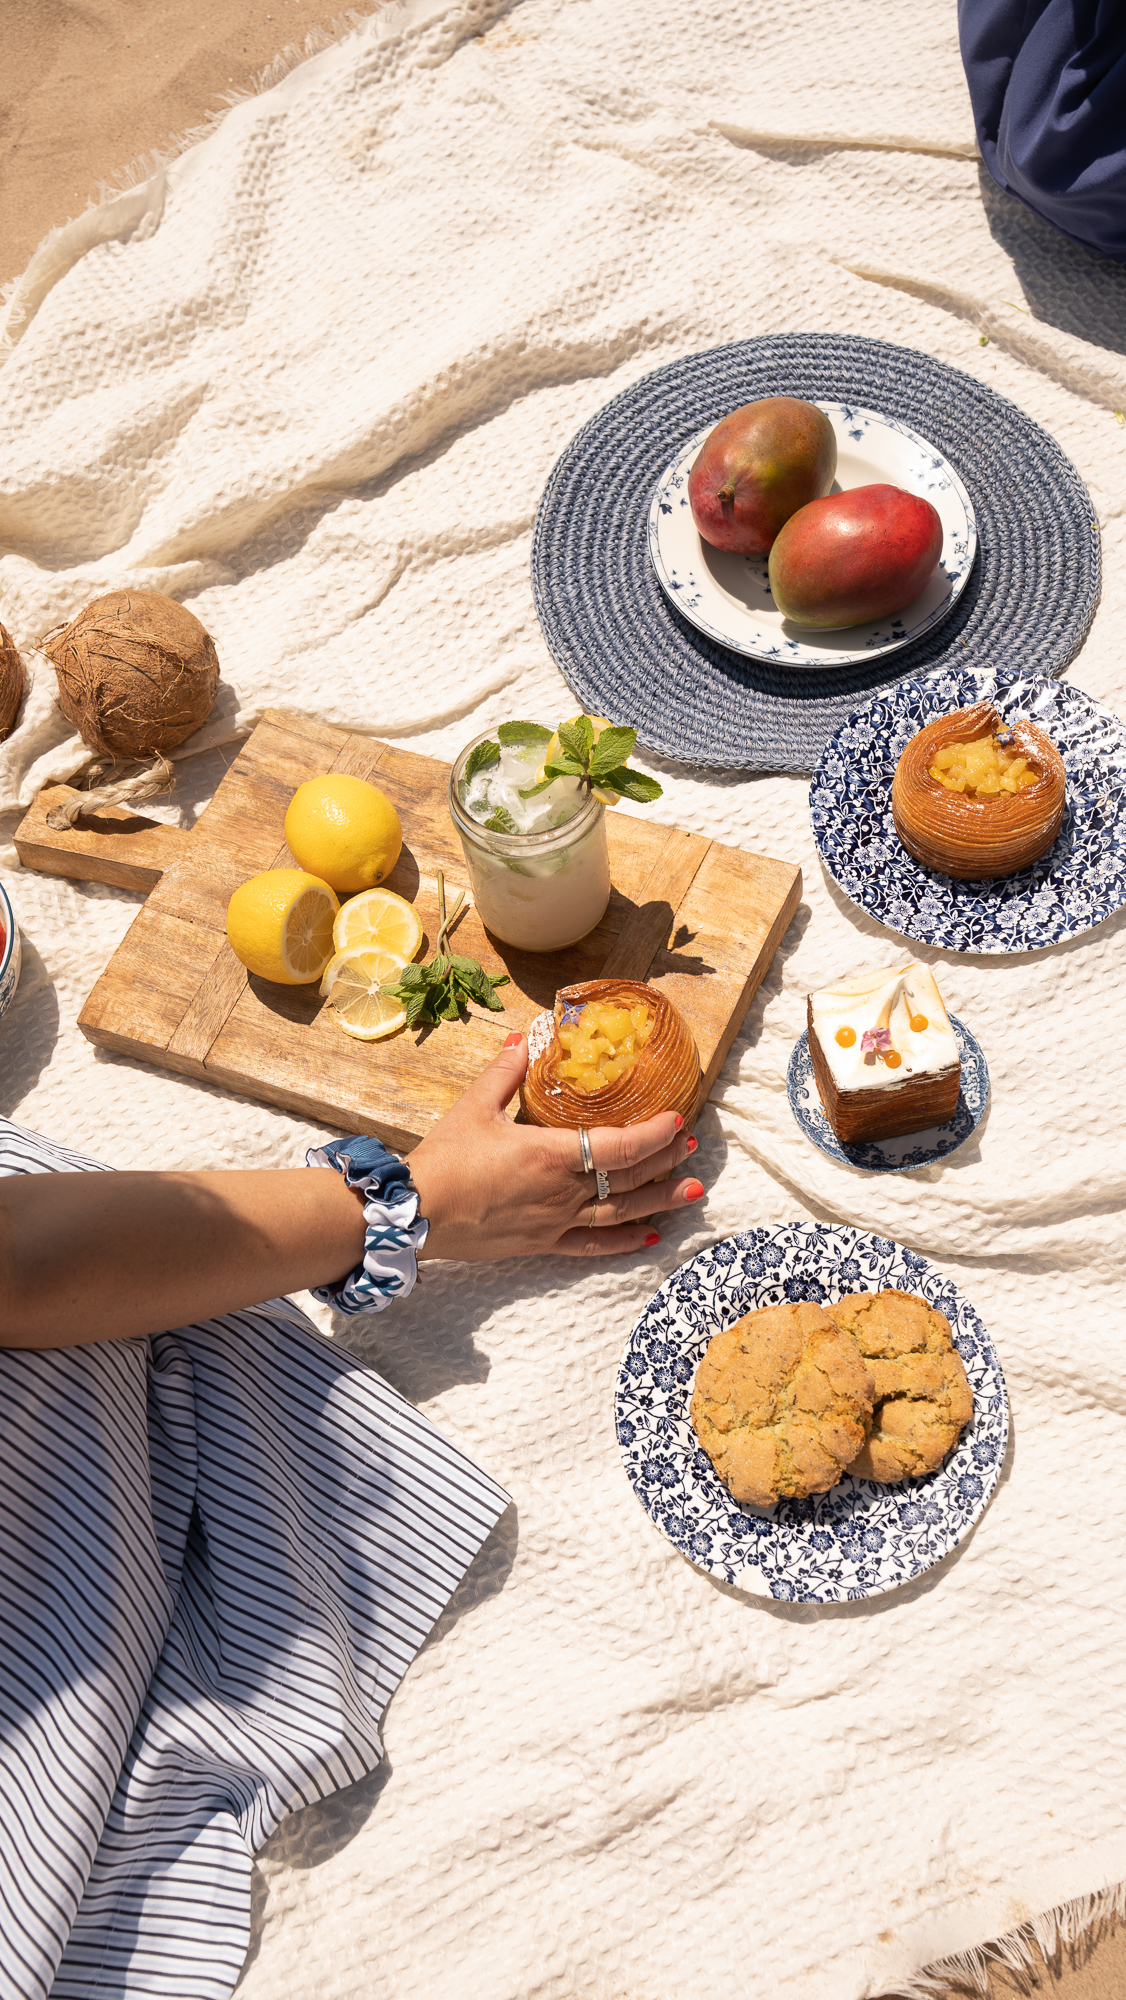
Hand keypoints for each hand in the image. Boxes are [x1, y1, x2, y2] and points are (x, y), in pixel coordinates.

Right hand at [407, 1032, 704, 1261]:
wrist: (414, 1214)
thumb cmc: (444, 1160)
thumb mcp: (474, 1107)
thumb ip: (505, 1072)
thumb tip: (525, 1038)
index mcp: (550, 1155)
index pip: (620, 1146)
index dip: (654, 1134)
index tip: (676, 1120)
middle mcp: (563, 1192)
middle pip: (630, 1178)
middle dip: (665, 1160)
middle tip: (692, 1145)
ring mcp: (557, 1223)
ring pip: (622, 1213)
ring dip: (661, 1200)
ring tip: (694, 1190)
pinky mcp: (544, 1245)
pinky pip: (595, 1246)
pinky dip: (626, 1242)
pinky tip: (651, 1236)